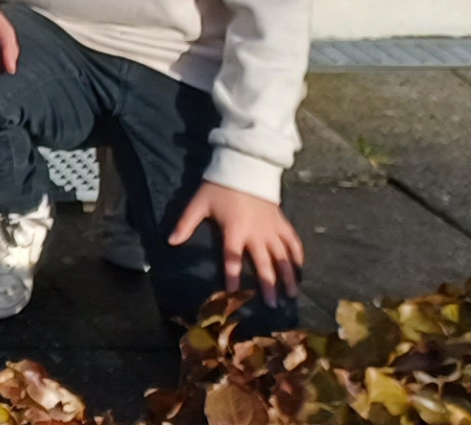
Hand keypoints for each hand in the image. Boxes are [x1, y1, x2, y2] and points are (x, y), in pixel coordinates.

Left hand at [172, 182, 304, 303]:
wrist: (245, 167)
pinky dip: (298, 255)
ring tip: (292, 294)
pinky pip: (293, 241)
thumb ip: (185, 224)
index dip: (232, 276)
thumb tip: (170, 242)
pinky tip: (300, 269)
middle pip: (264, 263)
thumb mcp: (199, 204)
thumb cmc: (219, 187)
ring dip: (289, 275)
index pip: (232, 258)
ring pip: (283, 256)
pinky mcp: (282, 222)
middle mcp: (257, 233)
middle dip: (268, 284)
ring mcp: (272, 229)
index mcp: (235, 230)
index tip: (233, 294)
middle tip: (272, 304)